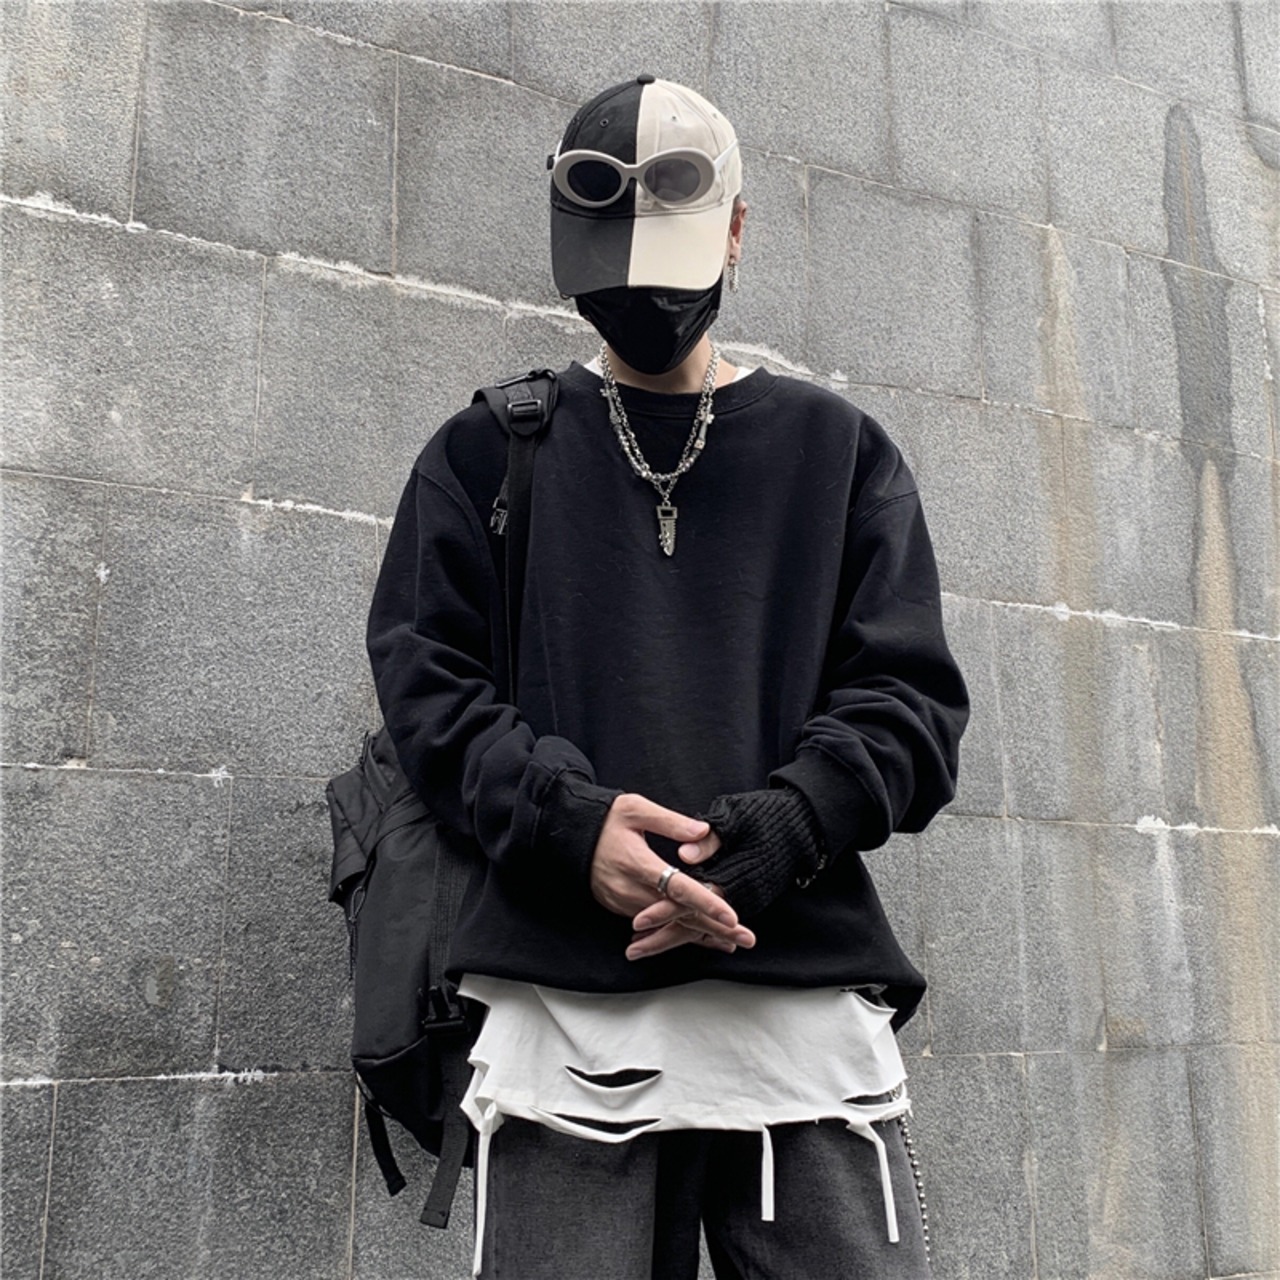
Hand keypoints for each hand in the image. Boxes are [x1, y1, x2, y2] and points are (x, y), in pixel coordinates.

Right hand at [588, 793, 754, 958]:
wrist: (568, 835)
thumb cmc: (605, 818)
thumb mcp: (636, 809)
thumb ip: (670, 821)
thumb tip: (703, 832)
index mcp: (639, 863)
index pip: (678, 888)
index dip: (706, 903)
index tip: (731, 917)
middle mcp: (631, 889)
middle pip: (679, 915)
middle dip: (715, 929)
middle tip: (746, 939)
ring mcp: (624, 902)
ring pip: (667, 925)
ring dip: (700, 934)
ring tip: (731, 943)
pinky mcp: (619, 907)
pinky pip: (653, 925)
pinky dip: (678, 931)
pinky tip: (700, 937)